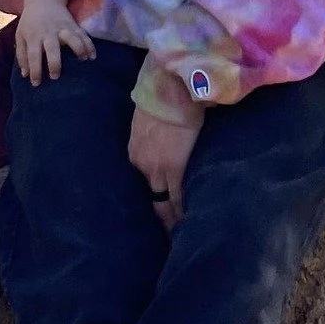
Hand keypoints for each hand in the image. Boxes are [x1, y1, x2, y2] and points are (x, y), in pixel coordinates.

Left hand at [13, 0, 94, 84]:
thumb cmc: (30, 21)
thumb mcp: (20, 35)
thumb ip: (21, 55)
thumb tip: (25, 75)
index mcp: (34, 36)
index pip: (33, 55)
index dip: (34, 70)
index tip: (36, 84)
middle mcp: (48, 32)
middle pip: (52, 47)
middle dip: (54, 63)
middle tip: (55, 77)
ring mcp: (62, 28)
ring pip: (72, 37)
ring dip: (78, 49)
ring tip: (83, 61)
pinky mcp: (73, 25)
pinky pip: (83, 35)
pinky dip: (89, 45)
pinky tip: (92, 56)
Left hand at [129, 102, 202, 229]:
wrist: (170, 85)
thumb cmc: (163, 97)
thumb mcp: (150, 121)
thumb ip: (154, 137)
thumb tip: (164, 143)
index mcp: (136, 155)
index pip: (143, 187)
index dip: (153, 204)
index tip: (159, 218)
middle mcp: (142, 166)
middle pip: (152, 201)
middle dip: (161, 220)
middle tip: (170, 238)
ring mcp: (157, 168)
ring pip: (164, 204)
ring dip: (173, 221)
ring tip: (181, 236)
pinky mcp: (174, 167)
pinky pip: (178, 198)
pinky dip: (183, 212)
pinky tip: (189, 224)